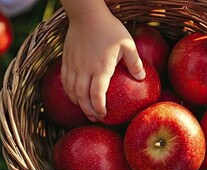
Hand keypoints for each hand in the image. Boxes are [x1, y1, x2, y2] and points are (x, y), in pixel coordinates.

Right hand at [60, 7, 144, 121]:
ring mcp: (74, 65)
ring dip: (78, 103)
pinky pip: (65, 80)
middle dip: (88, 110)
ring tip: (84, 109)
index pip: (98, 94)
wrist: (87, 15)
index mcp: (101, 67)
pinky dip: (68, 91)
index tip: (104, 115)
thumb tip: (141, 78)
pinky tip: (74, 95)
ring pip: (72, 90)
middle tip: (95, 118)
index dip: (100, 107)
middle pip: (83, 96)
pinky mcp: (67, 60)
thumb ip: (134, 62)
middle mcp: (85, 69)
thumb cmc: (109, 29)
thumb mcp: (127, 44)